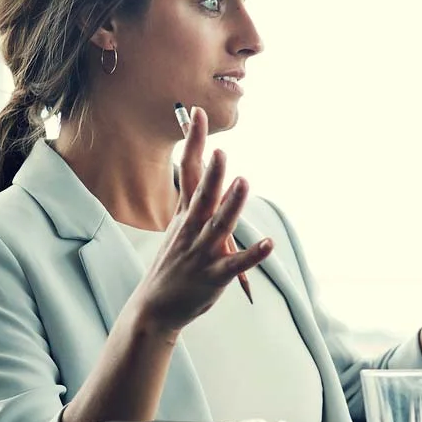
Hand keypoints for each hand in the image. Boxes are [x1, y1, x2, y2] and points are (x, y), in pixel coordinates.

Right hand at [131, 108, 273, 337]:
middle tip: (221, 150)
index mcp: (185, 215)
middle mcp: (192, 230)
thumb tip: (217, 179)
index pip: (187, 171)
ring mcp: (202, 253)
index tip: (196, 113)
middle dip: (212, 174)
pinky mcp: (214, 276)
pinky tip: (268, 243)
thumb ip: (198, 204)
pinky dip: (253, 254)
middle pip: (203, 196)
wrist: (153, 307)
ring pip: (220, 225)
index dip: (194, 142)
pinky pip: (236, 264)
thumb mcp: (181, 229)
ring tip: (244, 183)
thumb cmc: (173, 266)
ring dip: (232, 204)